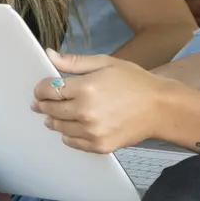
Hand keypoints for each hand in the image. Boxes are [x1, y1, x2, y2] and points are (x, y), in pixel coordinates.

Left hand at [32, 50, 169, 152]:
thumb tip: (49, 55)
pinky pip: (72, 142)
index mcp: (85, 87)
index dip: (40, 89)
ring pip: (59, 128)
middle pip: (51, 109)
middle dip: (43, 104)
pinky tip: (68, 129)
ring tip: (52, 116)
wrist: (159, 107)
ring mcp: (91, 131)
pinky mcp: (99, 145)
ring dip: (53, 121)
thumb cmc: (134, 81)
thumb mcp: (105, 63)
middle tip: (40, 103)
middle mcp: (85, 111)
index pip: (49, 90)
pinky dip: (67, 136)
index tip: (40, 89)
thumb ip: (74, 62)